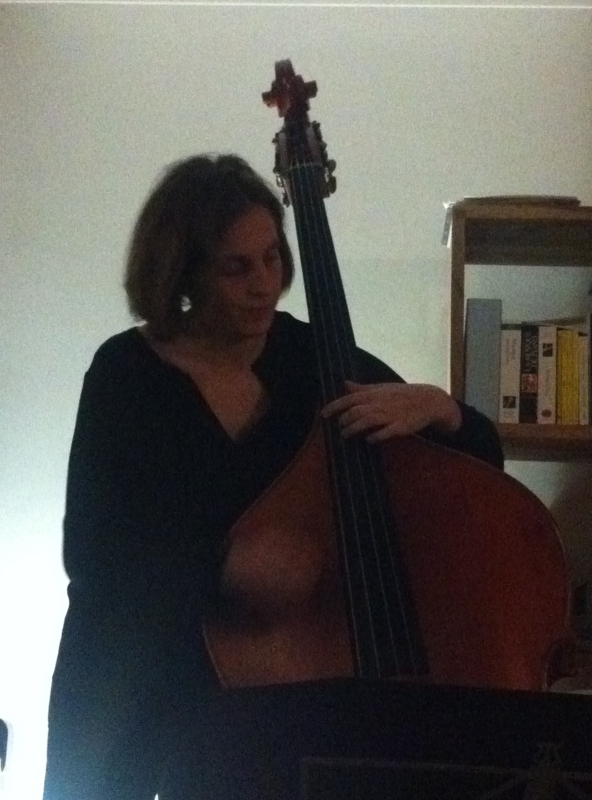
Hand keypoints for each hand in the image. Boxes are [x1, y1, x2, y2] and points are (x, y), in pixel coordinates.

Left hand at [321, 381, 461, 442]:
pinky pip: (387, 431)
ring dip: (355, 428)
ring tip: (345, 434)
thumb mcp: (381, 389)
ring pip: (369, 420)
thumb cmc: (401, 395)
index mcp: (375, 394)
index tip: (323, 414)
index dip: (335, 406)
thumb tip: (344, 383)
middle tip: (338, 427)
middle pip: (357, 411)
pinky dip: (377, 435)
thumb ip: (362, 389)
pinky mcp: (402, 426)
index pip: (350, 399)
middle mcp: (381, 403)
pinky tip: (369, 440)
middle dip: (344, 419)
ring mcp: (391, 414)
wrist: (428, 400)